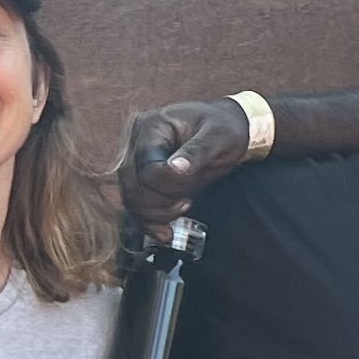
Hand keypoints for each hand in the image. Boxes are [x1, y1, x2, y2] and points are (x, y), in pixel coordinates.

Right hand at [124, 99, 253, 229]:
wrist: (227, 127)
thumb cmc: (224, 127)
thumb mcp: (219, 136)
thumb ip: (197, 151)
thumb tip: (175, 169)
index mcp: (151, 126)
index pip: (146, 168)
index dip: (166, 187)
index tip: (189, 195)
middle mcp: (135, 141)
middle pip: (133, 186)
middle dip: (160, 203)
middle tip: (188, 203)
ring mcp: (135, 159)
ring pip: (131, 197)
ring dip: (155, 214)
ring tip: (183, 208)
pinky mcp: (141, 176)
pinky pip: (136, 203)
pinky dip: (150, 221)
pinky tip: (166, 231)